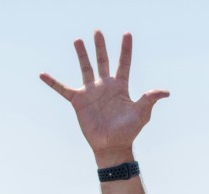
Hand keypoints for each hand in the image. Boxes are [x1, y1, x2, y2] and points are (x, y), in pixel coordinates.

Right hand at [41, 31, 168, 163]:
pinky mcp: (78, 101)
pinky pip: (63, 89)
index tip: (127, 34)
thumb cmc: (128, 131)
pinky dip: (53, 82)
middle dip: (101, 47)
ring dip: (82, 55)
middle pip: (103, 61)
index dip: (126, 49)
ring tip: (78, 40)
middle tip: (98, 32)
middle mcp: (105, 86)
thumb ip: (150, 99)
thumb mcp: (141, 113)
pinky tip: (42, 74)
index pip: (124, 63)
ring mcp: (91, 92)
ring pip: (85, 68)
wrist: (112, 146)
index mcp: (120, 87)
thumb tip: (165, 92)